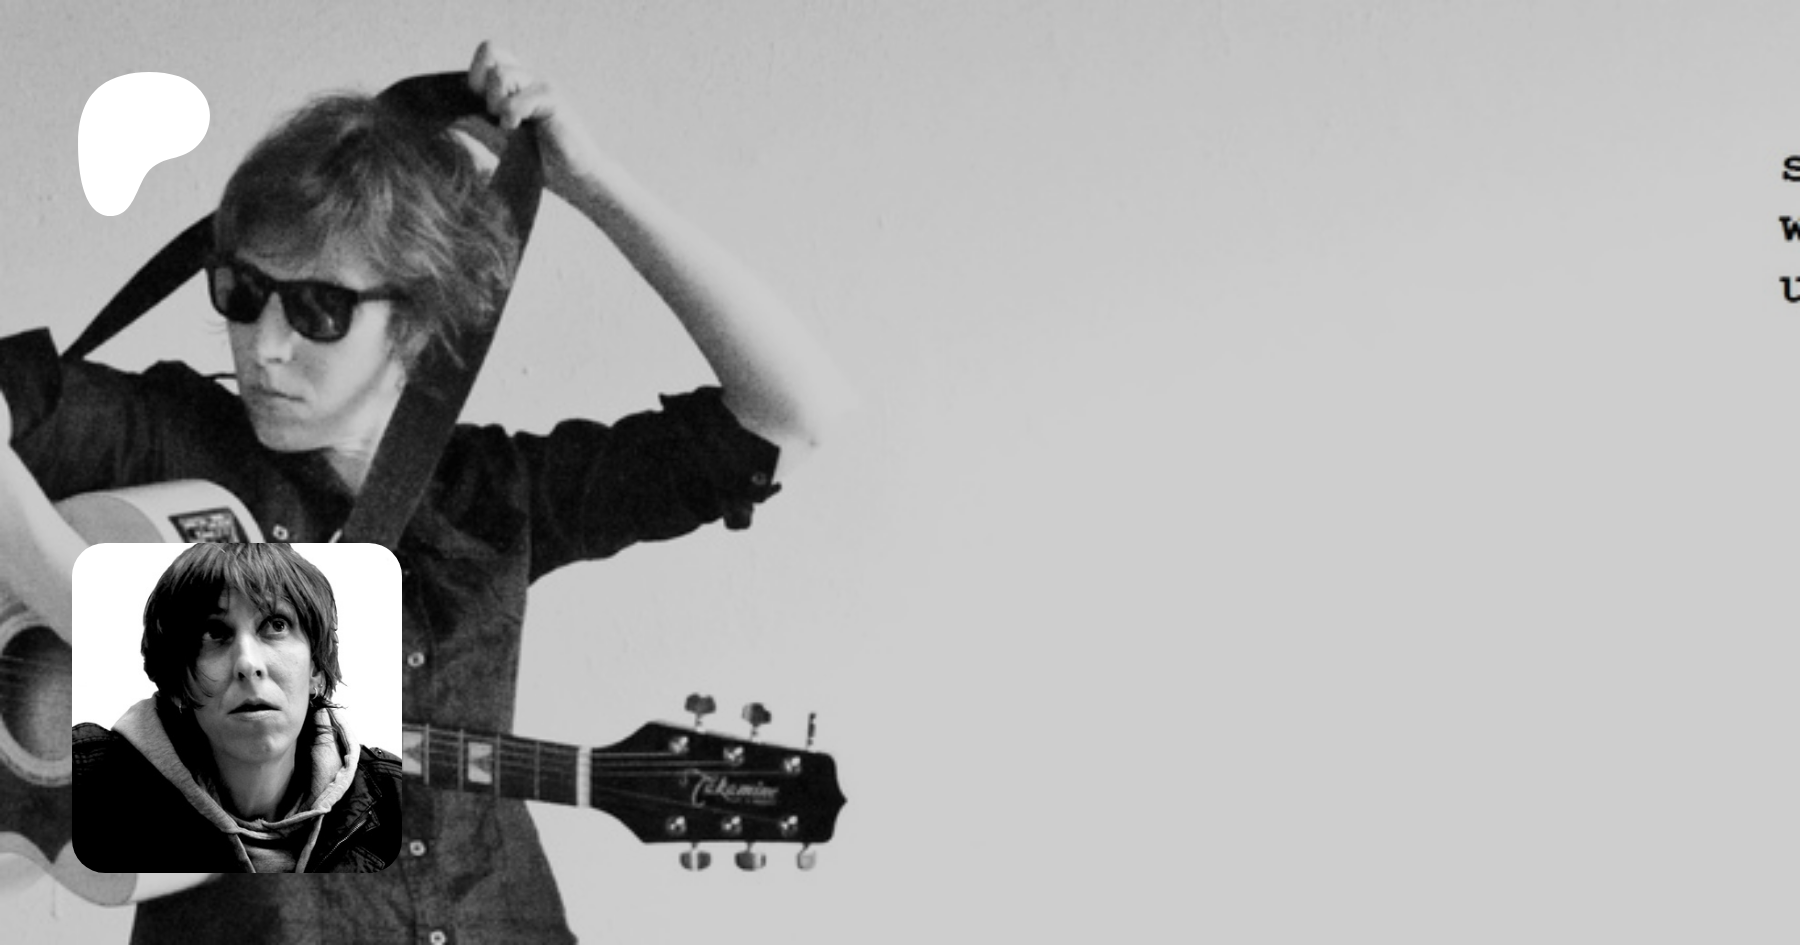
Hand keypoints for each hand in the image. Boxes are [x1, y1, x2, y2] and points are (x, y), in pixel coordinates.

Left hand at [465, 40, 605, 204]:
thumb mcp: (501, 140)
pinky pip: (518, 99)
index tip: (480, 109)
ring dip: (496, 102)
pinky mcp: (552, 99)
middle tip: (491, 111)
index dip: (475, 77)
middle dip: (481, 82)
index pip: (486, 55)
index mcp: (513, 85)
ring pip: (500, 73)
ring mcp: (540, 86)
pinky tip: (517, 130)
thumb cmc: (537, 164)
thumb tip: (443, 125)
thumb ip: (480, 124)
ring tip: (508, 126)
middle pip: (491, 50)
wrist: (576, 178)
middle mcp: (526, 79)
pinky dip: (512, 115)